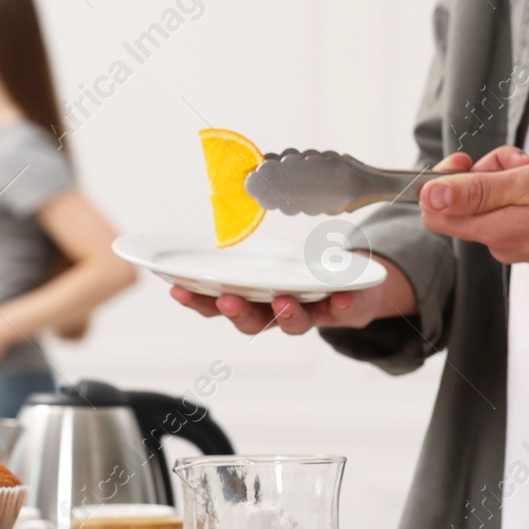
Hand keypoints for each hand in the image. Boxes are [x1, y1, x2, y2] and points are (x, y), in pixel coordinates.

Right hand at [168, 255, 417, 335]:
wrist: (352, 289)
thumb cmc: (299, 272)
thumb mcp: (267, 258)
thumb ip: (243, 246)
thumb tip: (221, 204)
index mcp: (250, 299)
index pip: (215, 304)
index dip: (195, 299)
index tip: (177, 287)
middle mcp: (274, 312)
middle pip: (250, 321)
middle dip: (237, 312)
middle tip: (227, 299)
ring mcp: (309, 313)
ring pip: (292, 324)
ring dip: (285, 314)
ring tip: (283, 301)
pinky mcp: (343, 311)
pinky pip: (342, 312)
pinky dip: (341, 304)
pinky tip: (341, 296)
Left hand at [420, 147, 528, 261]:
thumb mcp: (524, 185)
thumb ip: (476, 192)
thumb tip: (429, 197)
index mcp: (491, 231)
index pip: (434, 213)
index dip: (441, 182)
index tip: (462, 162)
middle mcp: (500, 243)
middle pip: (467, 200)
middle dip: (489, 173)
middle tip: (519, 164)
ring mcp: (518, 243)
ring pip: (494, 199)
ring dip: (511, 177)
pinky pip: (515, 208)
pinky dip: (525, 190)